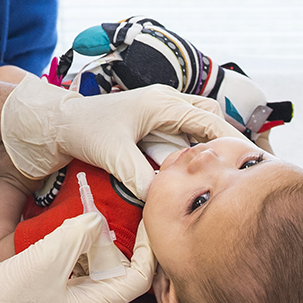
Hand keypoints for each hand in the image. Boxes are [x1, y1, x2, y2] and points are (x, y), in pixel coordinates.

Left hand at [0, 73, 241, 198]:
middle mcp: (164, 102)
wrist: (53, 122)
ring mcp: (156, 112)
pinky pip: (179, 134)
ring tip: (216, 174)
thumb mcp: (113, 155)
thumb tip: (164, 200)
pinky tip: (188, 172)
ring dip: (205, 146)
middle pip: (209, 118)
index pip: (211, 121)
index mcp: (162, 102)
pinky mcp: (147, 124)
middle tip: (235, 170)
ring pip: (195, 125)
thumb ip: (141, 177)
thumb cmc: (81, 129)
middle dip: (223, 141)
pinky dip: (188, 150)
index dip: (232, 141)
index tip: (249, 163)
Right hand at [0, 212, 153, 302]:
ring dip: (96, 238)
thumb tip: (99, 219)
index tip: (148, 216)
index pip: (139, 277)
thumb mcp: (45, 259)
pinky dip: (74, 243)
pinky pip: (72, 265)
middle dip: (122, 237)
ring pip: (94, 265)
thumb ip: (77, 234)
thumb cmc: (5, 300)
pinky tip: (65, 223)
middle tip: (122, 206)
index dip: (148, 246)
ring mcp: (65, 301)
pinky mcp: (47, 292)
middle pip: (118, 270)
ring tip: (95, 208)